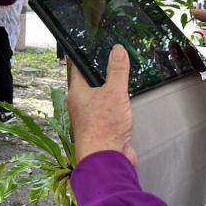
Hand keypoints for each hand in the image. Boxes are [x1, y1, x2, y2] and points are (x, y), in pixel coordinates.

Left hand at [68, 45, 136, 165]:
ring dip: (113, 90)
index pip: (78, 67)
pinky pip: (112, 111)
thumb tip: (117, 50)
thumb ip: (117, 70)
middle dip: (104, 72)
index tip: (93, 45)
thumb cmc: (103, 130)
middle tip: (115, 59)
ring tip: (124, 78)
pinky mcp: (105, 128)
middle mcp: (82, 104)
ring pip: (103, 97)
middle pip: (92, 82)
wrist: (108, 160)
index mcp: (77, 92)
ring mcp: (93, 117)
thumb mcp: (114, 92)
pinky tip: (128, 102)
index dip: (86, 55)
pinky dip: (120, 105)